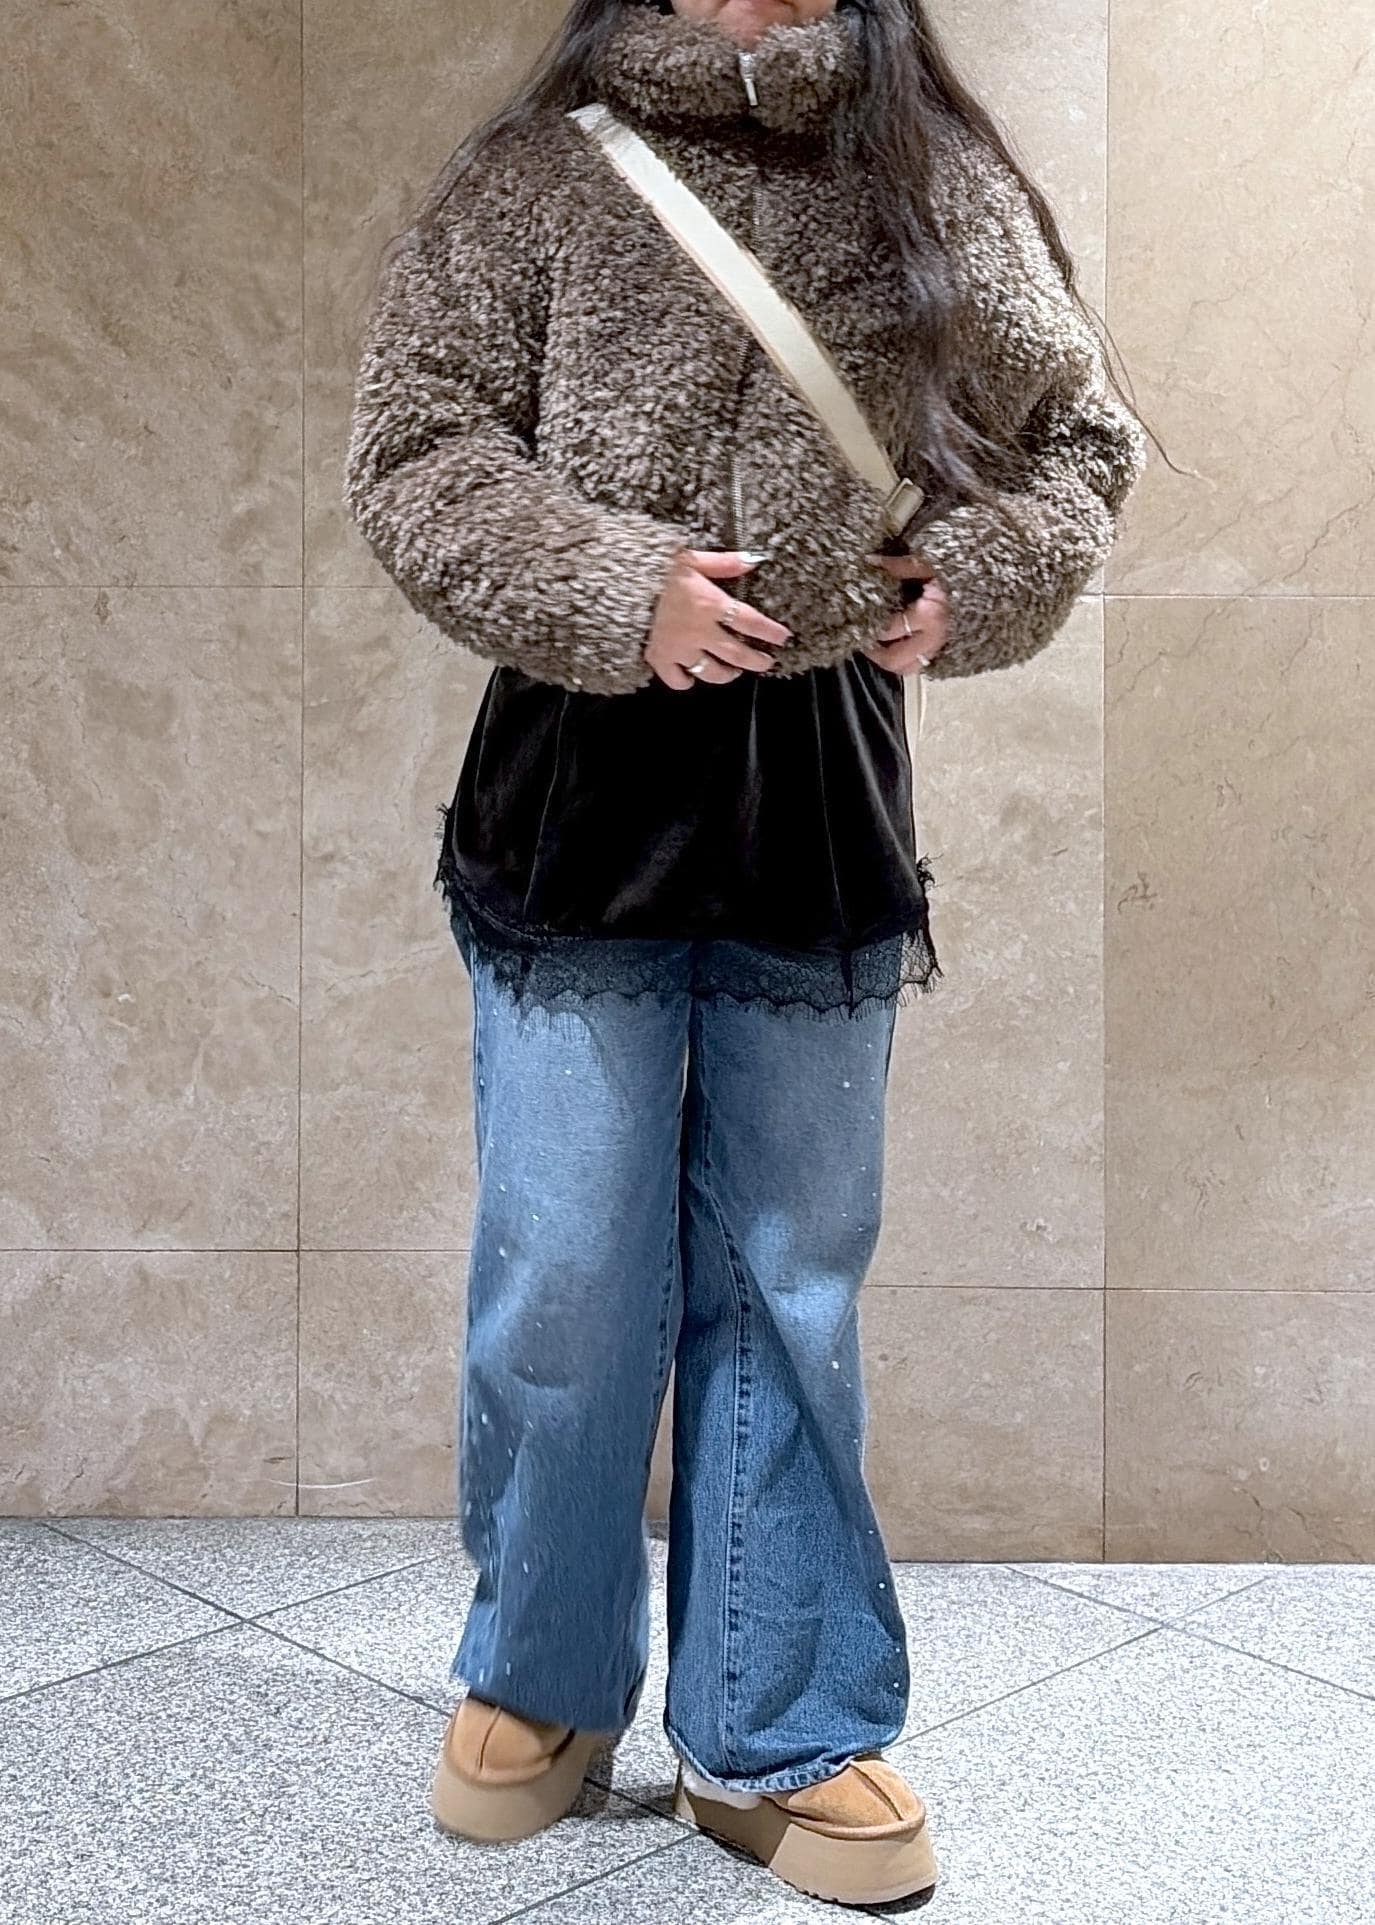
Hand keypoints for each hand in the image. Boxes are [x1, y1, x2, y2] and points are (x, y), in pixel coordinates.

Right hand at [644, 549, 792, 690]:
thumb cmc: (651, 566)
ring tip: (732, 672)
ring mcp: (679, 649)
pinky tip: (690, 677)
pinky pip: (678, 680)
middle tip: (766, 662)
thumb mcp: (689, 557)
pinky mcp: (659, 659)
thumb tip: (755, 559)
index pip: (750, 622)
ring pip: (710, 672)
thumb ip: (723, 563)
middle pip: (737, 654)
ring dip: (726, 674)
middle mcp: (699, 632)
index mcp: (710, 604)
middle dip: (756, 661)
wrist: (614, 584)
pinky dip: (686, 681)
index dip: (770, 632)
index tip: (783, 638)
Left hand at [860, 553, 949, 675]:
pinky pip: (919, 665)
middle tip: (862, 640)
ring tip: (876, 646)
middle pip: (894, 660)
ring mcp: (939, 649)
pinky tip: (895, 646)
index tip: (857, 620)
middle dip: (874, 653)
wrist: (988, 586)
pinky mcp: (943, 653)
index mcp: (930, 615)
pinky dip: (903, 660)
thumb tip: (870, 561)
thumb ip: (899, 566)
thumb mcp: (929, 564)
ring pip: (906, 668)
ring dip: (888, 660)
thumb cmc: (957, 574)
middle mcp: (934, 638)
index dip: (869, 628)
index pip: (889, 630)